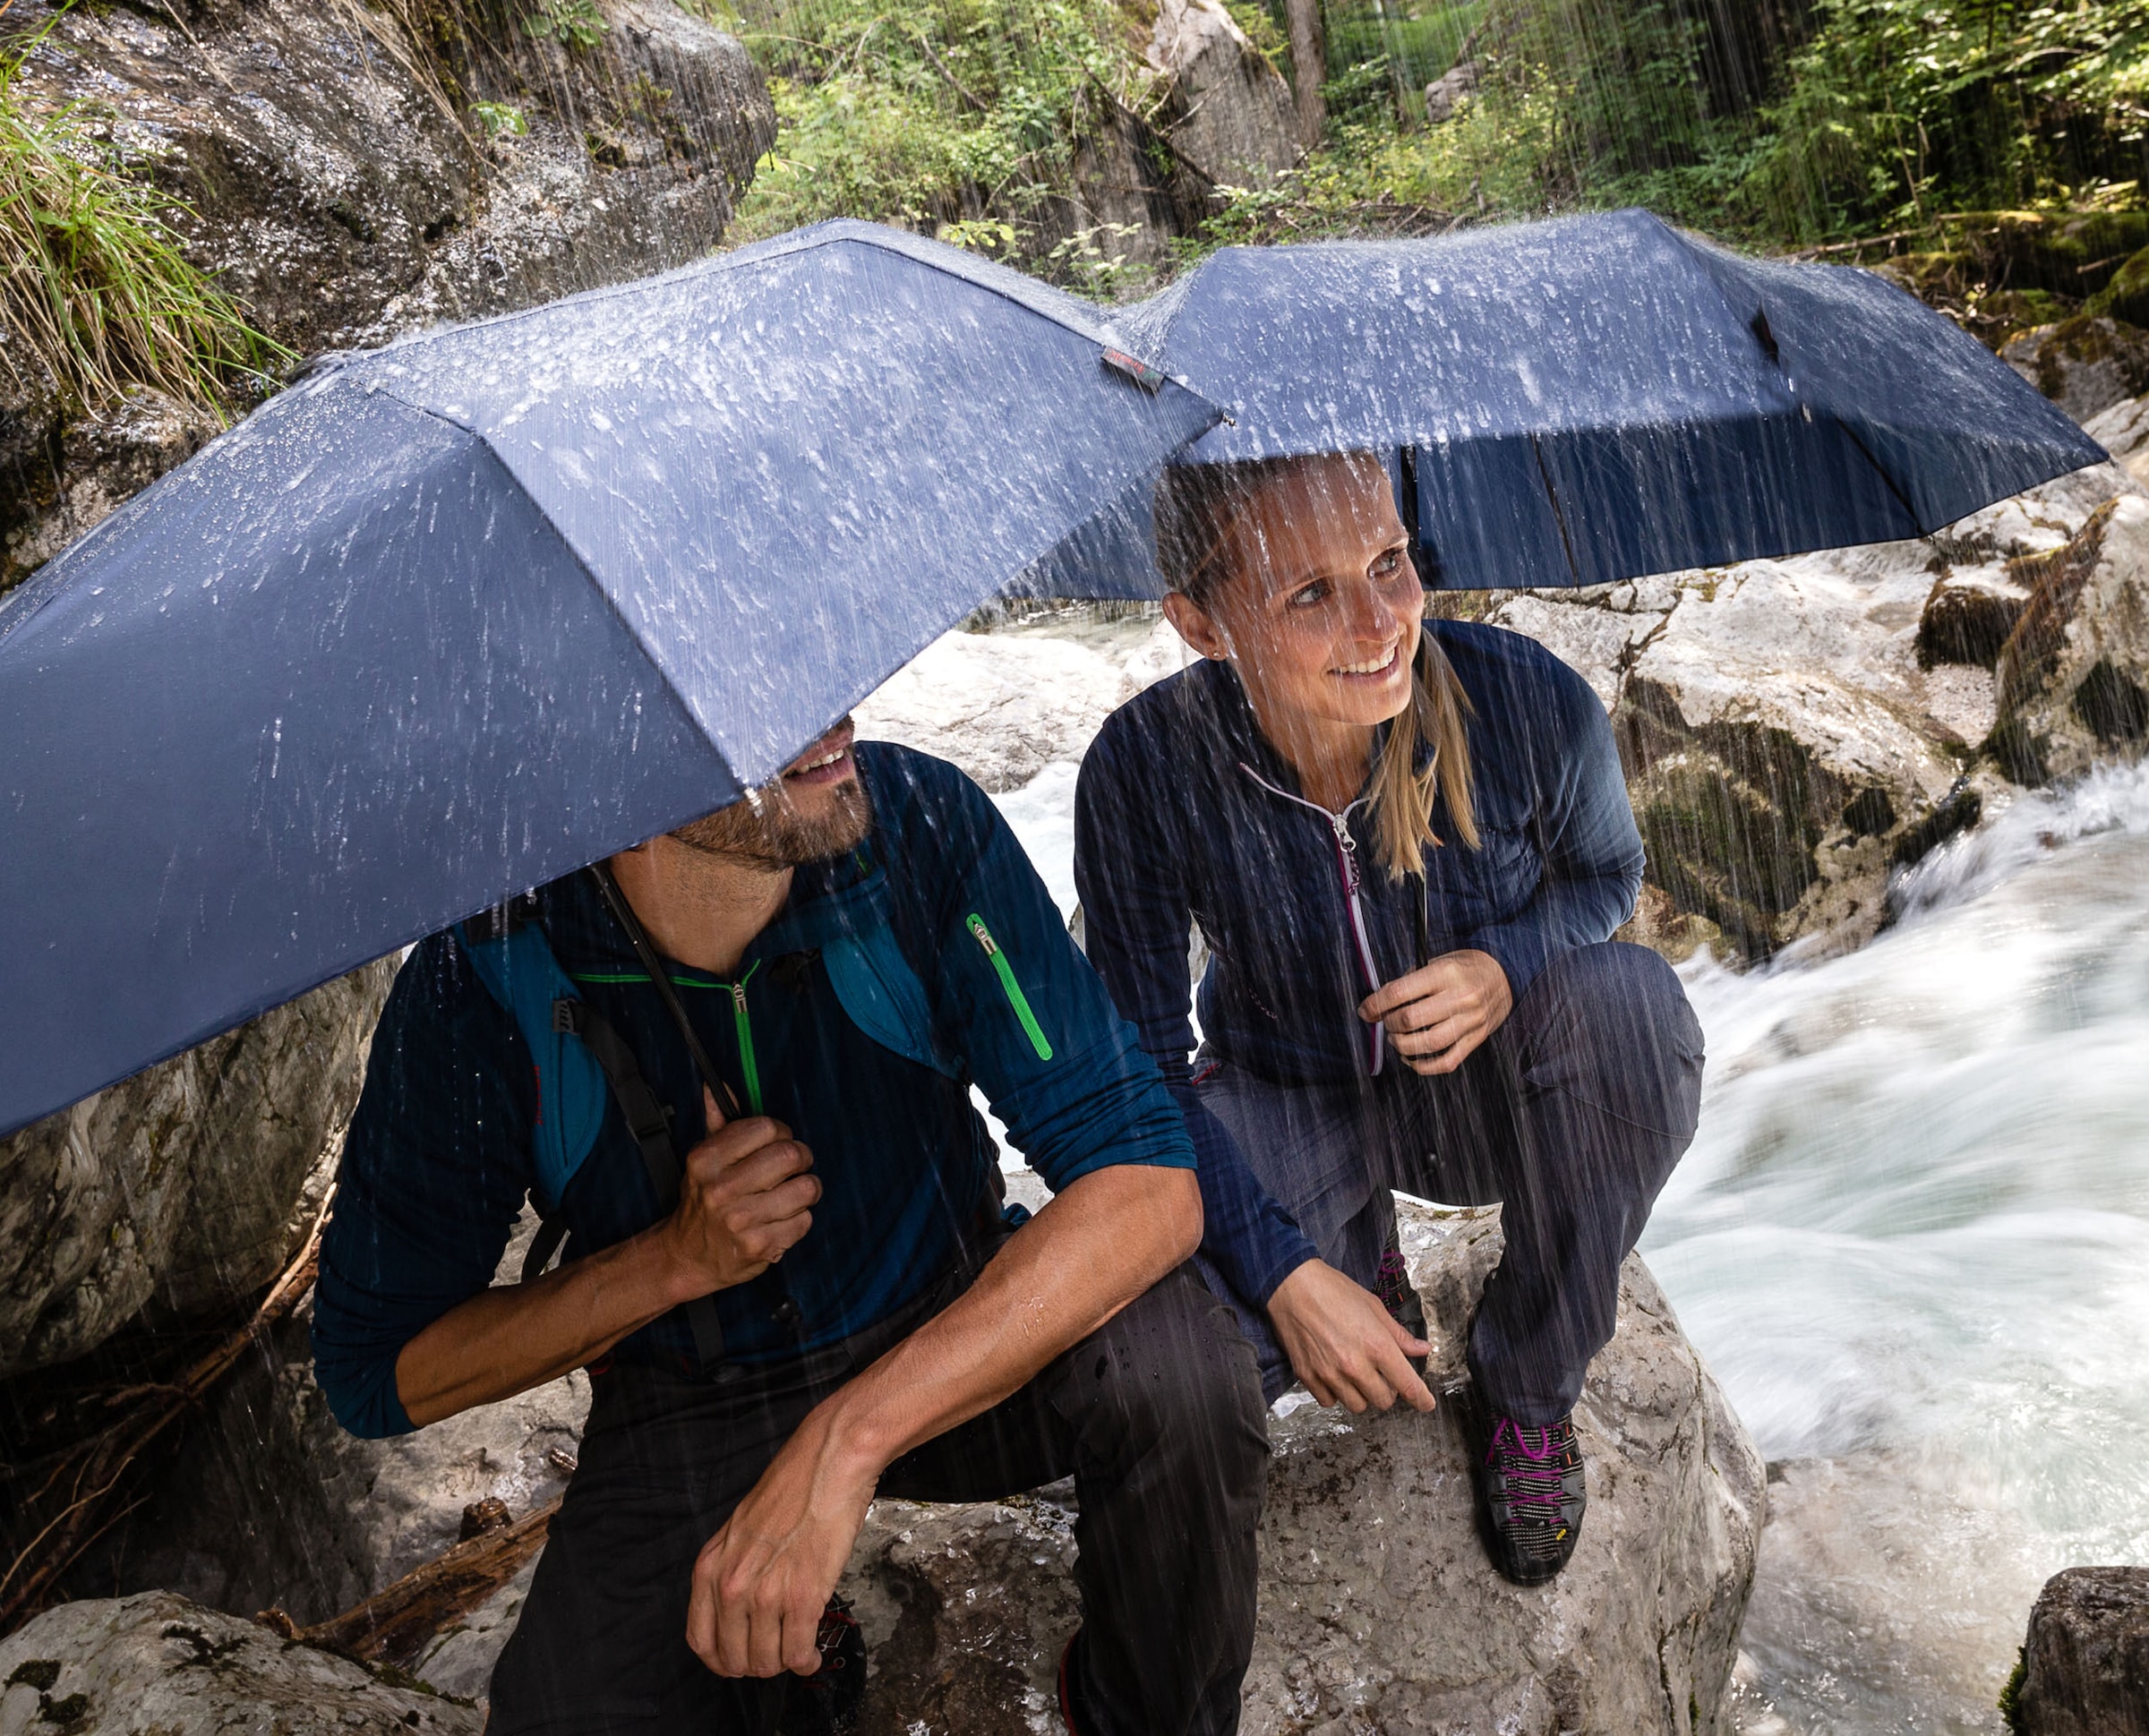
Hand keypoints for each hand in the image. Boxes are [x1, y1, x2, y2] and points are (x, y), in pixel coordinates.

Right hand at [662, 1087, 819, 1300]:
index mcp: (706, 1160)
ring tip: (791, 1194)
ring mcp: (740, 1220)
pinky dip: (800, 1219)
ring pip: (806, 1188)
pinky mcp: (759, 1246)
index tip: (779, 1142)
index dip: (782, 1133)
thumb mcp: (703, 1161)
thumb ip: (717, 1122)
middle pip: (791, 1156)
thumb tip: (715, 1087)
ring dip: (806, 1190)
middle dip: (801, 1158)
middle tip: (794, 1167)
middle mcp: (720, 1189)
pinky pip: (805, 1221)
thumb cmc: (703, 1201)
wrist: (688, 1257)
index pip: (766, 1128)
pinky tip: (781, 1221)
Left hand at [687, 1412, 876, 1677]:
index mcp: (710, 1568)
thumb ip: (732, 1570)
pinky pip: (797, 1652)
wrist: (828, 1464)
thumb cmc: (792, 1489)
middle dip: (757, 1665)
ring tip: (797, 1654)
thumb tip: (739, 1611)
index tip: (737, 1661)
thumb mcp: (739, 1531)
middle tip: (774, 1656)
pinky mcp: (802, 1597)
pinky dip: (806, 1661)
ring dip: (783, 1665)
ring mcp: (766, 1594)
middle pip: (733, 1659)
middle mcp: (731, 1586)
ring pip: (767, 1662)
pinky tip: (811, 1654)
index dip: (721, 1660)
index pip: (701, 1640)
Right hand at [1267, 1259, 1433, 1413]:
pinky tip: (1334, 1374)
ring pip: (1358, 1406)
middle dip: (1387, 1390)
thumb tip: (1422, 1349)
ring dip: (1361, 1394)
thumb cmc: (1331, 1290)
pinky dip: (1335, 1393)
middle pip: (1384, 1401)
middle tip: (1380, 1373)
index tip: (1425, 1403)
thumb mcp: (1373, 1307)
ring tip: (1355, 1372)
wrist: (1292, 1285)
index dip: (1421, 1399)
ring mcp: (1330, 1373)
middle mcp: (1354, 1364)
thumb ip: (1399, 1335)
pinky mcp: (1308, 1376)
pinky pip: (1329, 1402)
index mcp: (1376, 1345)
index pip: (1407, 1385)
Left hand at [1359, 949, 1512, 1075]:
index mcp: (1446, 973)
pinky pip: (1446, 1062)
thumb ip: (1409, 982)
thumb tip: (1379, 1006)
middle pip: (1410, 1020)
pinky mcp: (1477, 1039)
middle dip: (1388, 1024)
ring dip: (1402, 1045)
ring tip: (1396, 1039)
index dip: (1375, 1004)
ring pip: (1427, 1044)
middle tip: (1385, 1022)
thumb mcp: (1437, 961)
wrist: (1503, 975)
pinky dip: (1423, 1066)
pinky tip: (1411, 1058)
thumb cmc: (1463, 968)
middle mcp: (1460, 997)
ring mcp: (1471, 1021)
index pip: (1399, 992)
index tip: (1365, 1010)